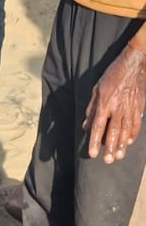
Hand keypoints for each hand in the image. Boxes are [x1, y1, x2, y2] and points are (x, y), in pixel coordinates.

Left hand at [83, 44, 145, 163]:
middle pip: (113, 132)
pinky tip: (129, 142)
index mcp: (105, 104)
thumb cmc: (113, 75)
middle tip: (108, 161)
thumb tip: (86, 126)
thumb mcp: (97, 89)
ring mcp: (130, 108)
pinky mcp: (140, 105)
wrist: (135, 63)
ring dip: (122, 145)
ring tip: (119, 156)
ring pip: (126, 130)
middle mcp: (118, 108)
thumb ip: (91, 109)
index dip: (95, 141)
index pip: (98, 127)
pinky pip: (136, 123)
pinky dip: (133, 134)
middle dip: (110, 148)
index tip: (93, 154)